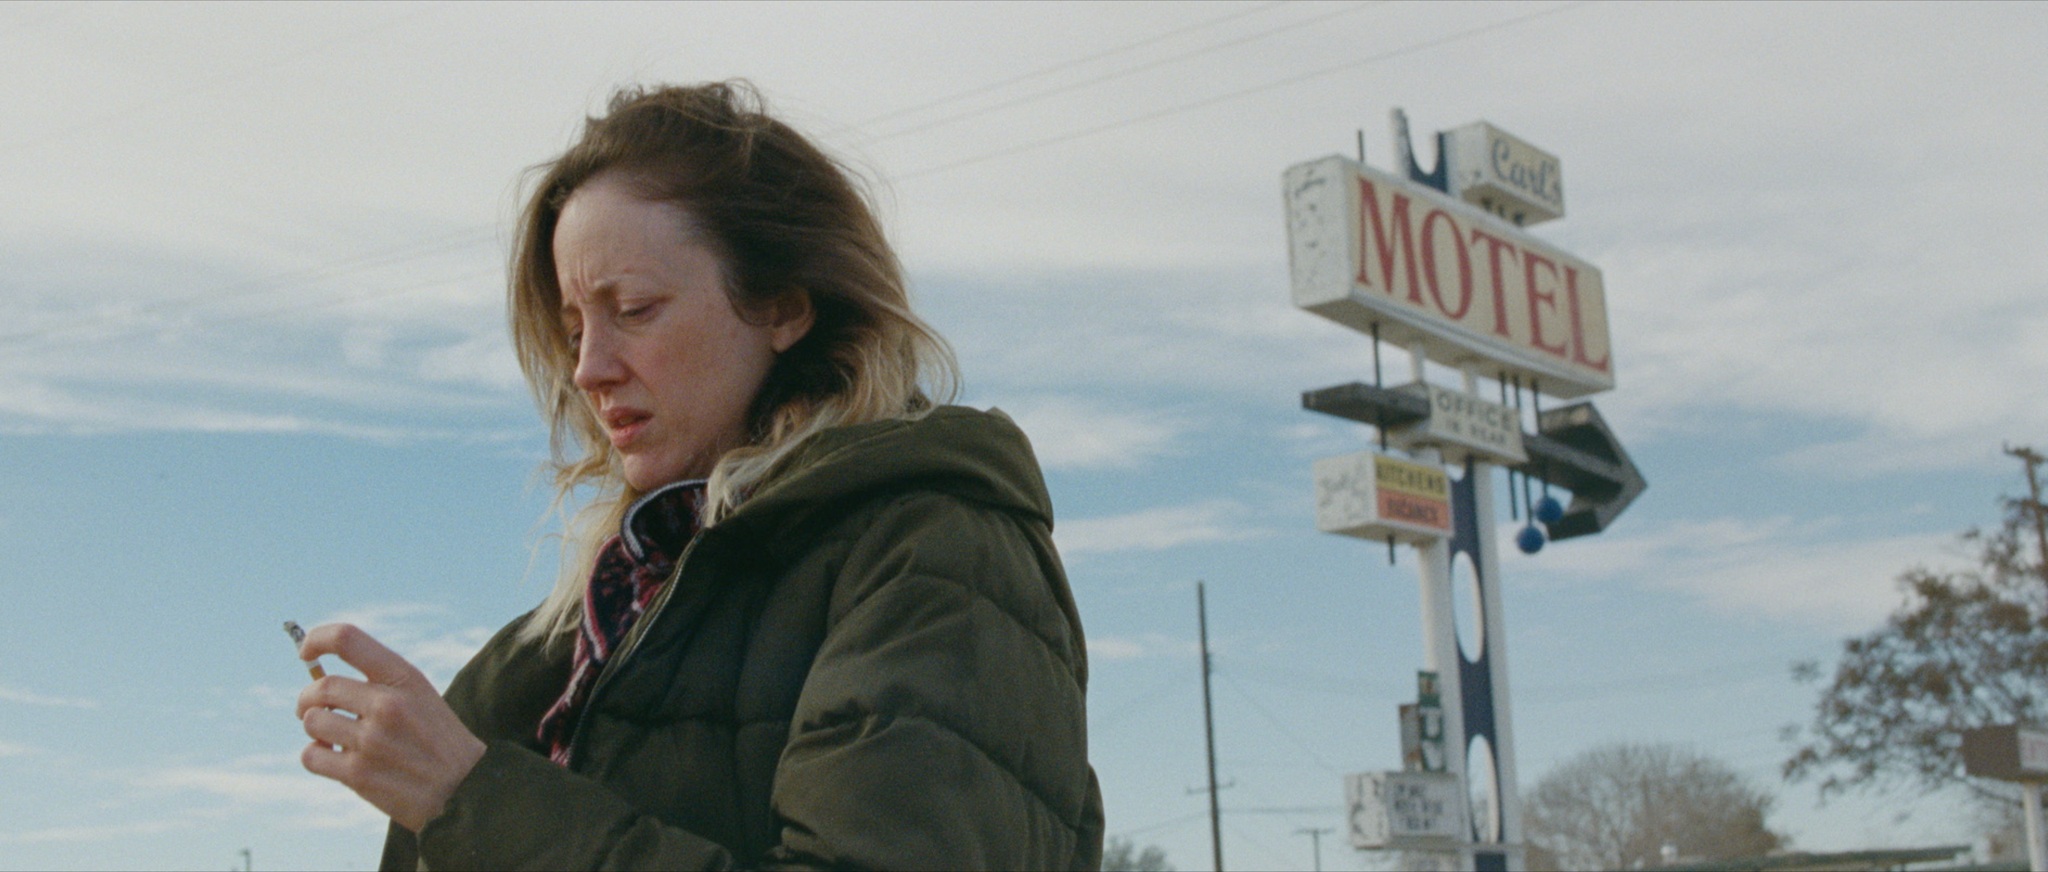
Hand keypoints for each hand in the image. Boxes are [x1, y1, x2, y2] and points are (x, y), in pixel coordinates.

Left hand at [294, 623, 485, 831]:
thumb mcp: (420, 696)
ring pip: (312, 721)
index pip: (347, 639)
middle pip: (321, 687)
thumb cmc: (436, 739)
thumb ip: (379, 683)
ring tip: (331, 737)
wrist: (464, 787)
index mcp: (404, 678)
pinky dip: (315, 755)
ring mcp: (372, 740)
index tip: (307, 652)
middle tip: (311, 708)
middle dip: (307, 698)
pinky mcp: (359, 774)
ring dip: (314, 729)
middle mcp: (387, 704)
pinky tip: (333, 758)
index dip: (317, 640)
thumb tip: (320, 682)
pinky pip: (311, 755)